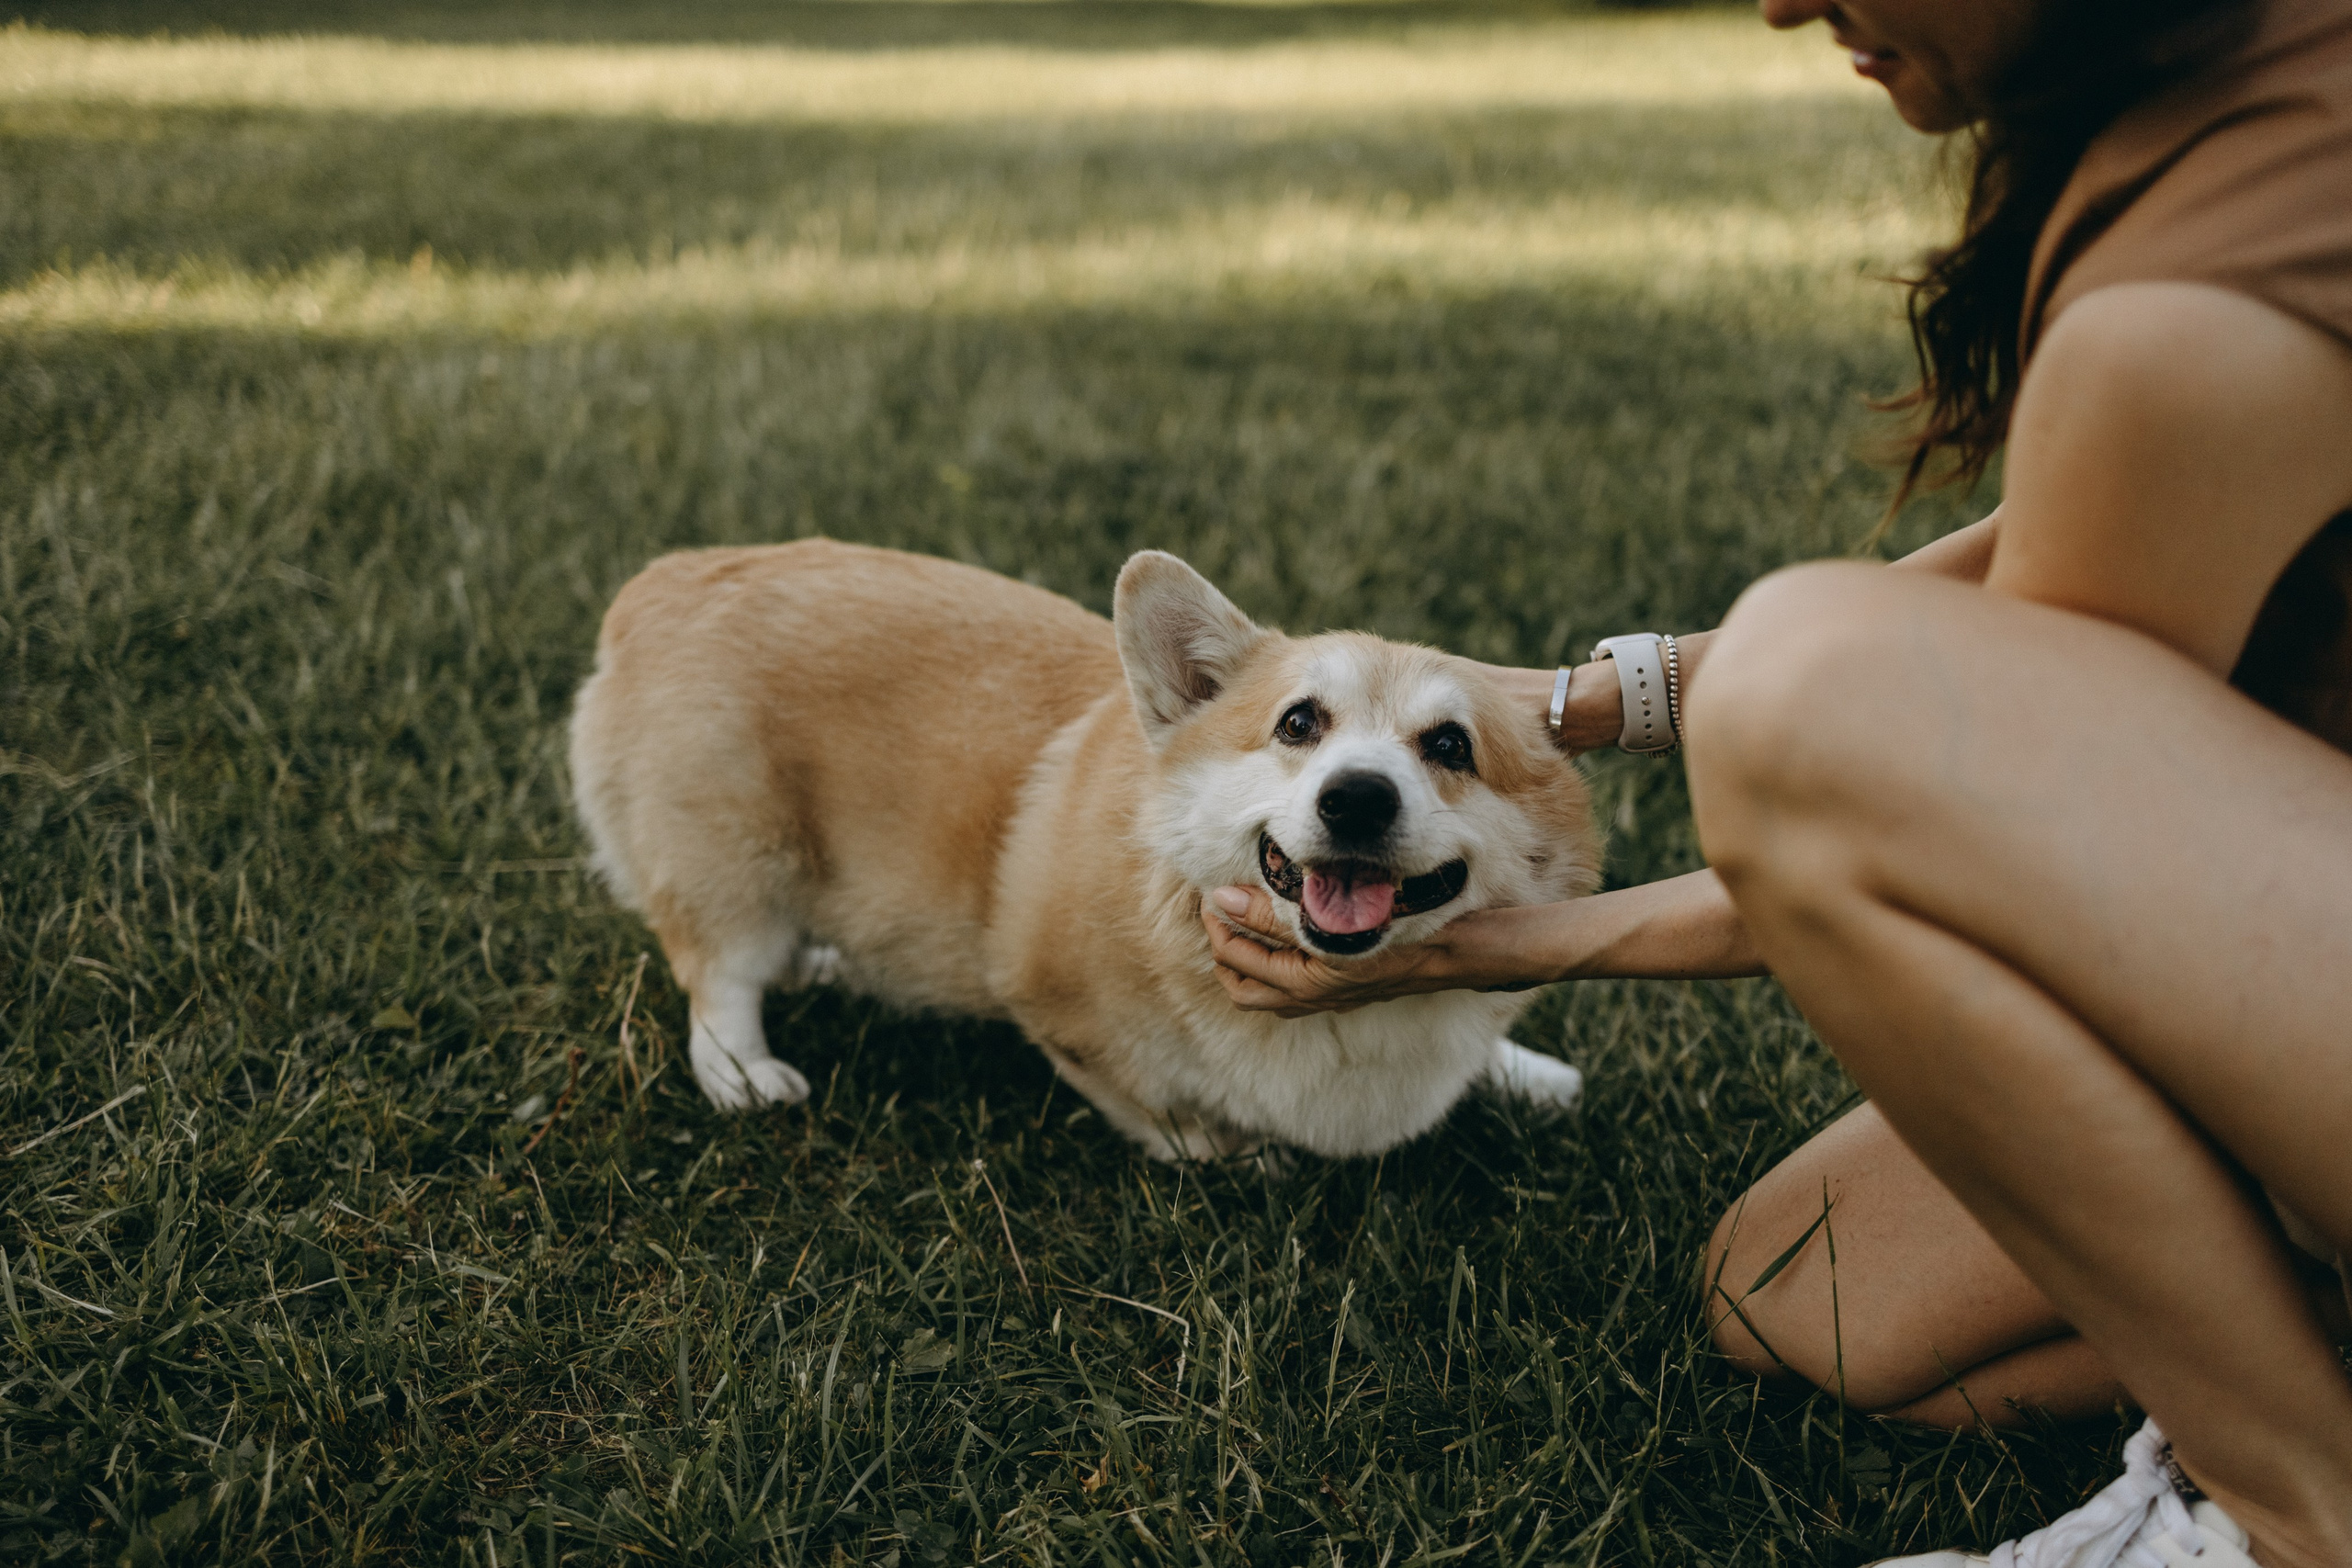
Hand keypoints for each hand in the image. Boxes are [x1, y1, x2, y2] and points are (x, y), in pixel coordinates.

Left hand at [1201, 885, 1457, 1015]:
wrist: (1453, 952)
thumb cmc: (1399, 931)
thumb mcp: (1329, 919)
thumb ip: (1272, 913)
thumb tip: (1224, 899)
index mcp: (1302, 984)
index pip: (1235, 958)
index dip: (1216, 923)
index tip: (1213, 891)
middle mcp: (1312, 999)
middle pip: (1244, 989)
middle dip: (1223, 952)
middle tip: (1220, 913)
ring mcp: (1329, 998)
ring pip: (1269, 992)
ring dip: (1248, 962)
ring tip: (1243, 923)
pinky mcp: (1345, 989)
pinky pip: (1293, 988)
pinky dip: (1276, 965)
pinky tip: (1285, 936)